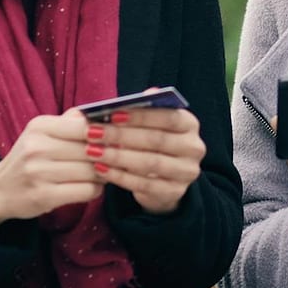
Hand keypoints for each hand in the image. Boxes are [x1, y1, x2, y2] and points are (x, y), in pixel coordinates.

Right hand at [0, 108, 101, 231]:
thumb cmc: (29, 158)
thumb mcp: (42, 133)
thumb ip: (69, 121)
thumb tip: (102, 114)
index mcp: (40, 126)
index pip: (84, 125)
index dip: (104, 133)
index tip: (112, 139)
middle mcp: (37, 147)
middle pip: (91, 149)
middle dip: (107, 155)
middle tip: (113, 158)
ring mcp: (39, 173)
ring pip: (91, 171)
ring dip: (103, 174)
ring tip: (102, 173)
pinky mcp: (44, 196)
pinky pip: (86, 191)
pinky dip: (95, 190)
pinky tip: (90, 187)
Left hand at [86, 105, 205, 214]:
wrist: (164, 180)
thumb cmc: (153, 143)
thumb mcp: (153, 125)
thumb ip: (147, 110)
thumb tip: (144, 95)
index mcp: (190, 125)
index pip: (169, 117)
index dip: (141, 116)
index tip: (112, 115)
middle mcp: (194, 148)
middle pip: (157, 140)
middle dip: (122, 136)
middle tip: (93, 133)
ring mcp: (186, 172)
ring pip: (149, 163)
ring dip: (118, 157)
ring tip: (93, 151)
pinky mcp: (174, 192)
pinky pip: (143, 185)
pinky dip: (119, 177)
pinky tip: (101, 169)